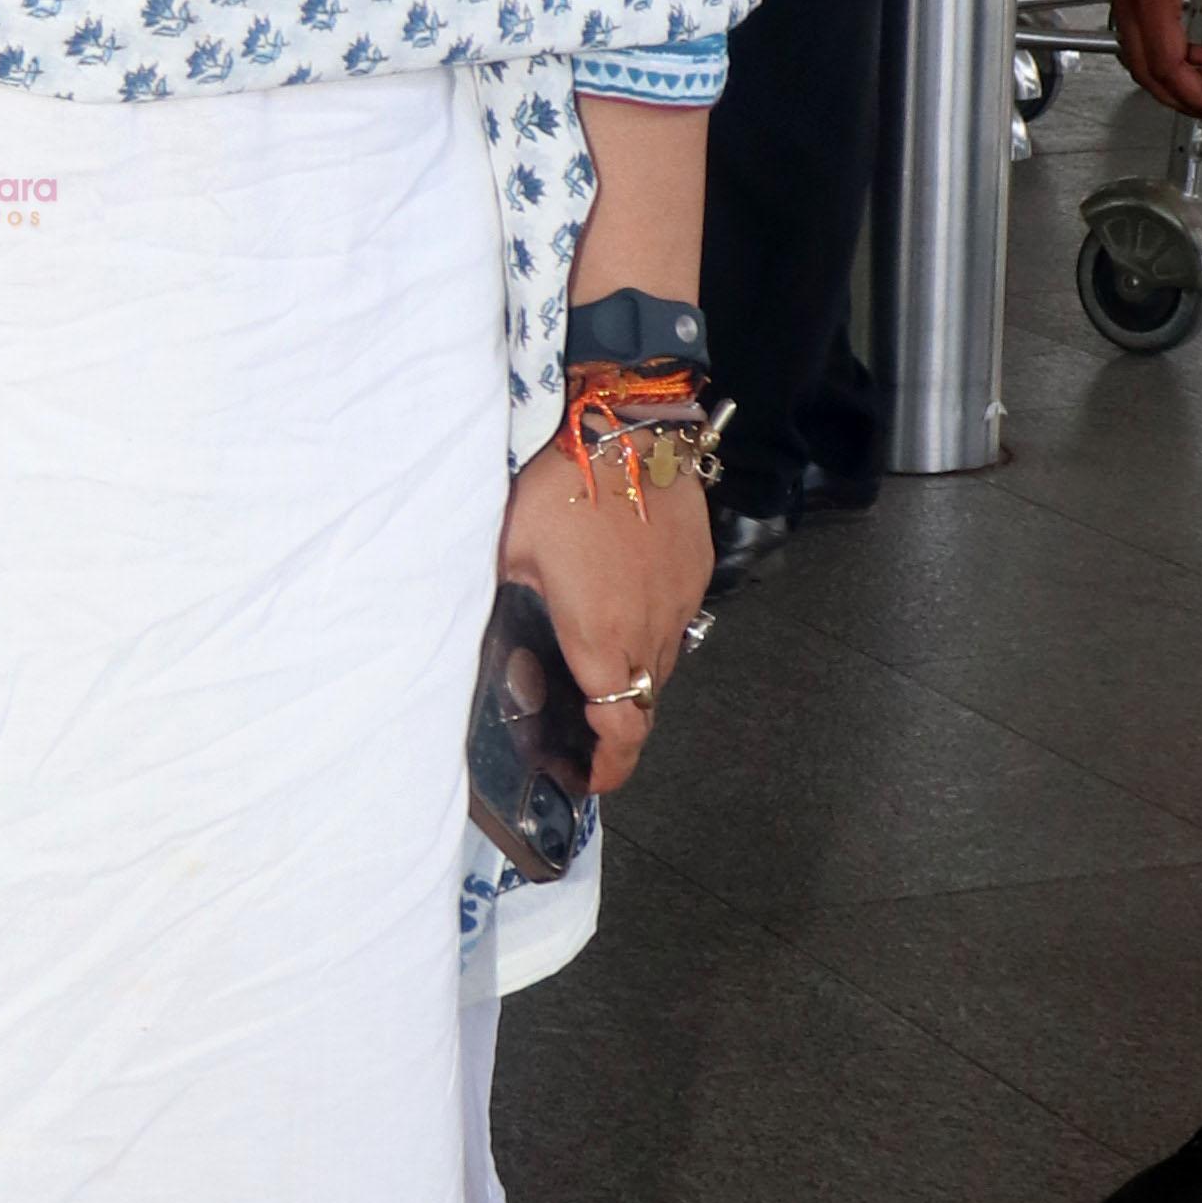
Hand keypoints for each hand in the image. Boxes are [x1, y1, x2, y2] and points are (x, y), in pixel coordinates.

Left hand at [499, 430, 715, 805]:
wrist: (628, 427)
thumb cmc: (559, 486)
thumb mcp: (511, 555)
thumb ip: (511, 613)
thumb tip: (503, 651)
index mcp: (601, 637)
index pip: (622, 730)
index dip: (608, 766)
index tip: (586, 775)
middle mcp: (650, 631)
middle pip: (640, 703)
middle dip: (612, 723)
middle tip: (575, 721)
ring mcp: (681, 602)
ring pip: (661, 665)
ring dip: (630, 675)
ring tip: (595, 656)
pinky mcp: (698, 571)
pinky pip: (676, 621)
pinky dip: (650, 631)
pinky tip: (621, 601)